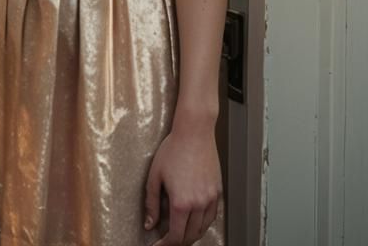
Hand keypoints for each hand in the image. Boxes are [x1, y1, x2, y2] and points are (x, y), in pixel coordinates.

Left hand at [144, 127, 221, 245]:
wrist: (194, 132)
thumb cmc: (173, 149)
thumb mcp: (155, 175)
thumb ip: (152, 203)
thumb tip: (150, 223)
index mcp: (181, 202)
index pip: (175, 236)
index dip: (165, 245)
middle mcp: (198, 204)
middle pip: (190, 236)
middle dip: (177, 242)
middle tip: (166, 241)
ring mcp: (210, 199)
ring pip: (203, 228)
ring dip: (191, 235)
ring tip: (180, 233)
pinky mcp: (218, 192)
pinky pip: (212, 216)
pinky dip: (203, 223)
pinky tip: (195, 221)